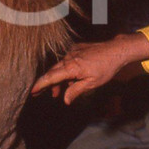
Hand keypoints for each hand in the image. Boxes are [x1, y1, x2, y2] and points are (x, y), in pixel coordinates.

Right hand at [31, 33, 148, 103]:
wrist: (116, 50)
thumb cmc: (106, 68)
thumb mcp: (92, 84)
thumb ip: (76, 91)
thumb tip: (65, 100)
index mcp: (71, 68)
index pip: (51, 77)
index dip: (40, 85)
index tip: (32, 91)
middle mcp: (69, 58)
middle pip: (52, 72)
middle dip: (45, 83)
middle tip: (39, 93)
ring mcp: (73, 52)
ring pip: (59, 66)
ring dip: (57, 78)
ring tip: (57, 91)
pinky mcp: (77, 48)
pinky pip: (67, 60)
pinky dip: (65, 70)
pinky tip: (70, 78)